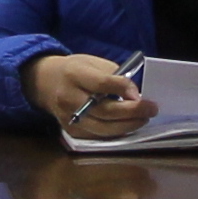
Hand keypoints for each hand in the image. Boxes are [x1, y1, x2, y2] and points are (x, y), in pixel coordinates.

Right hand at [33, 54, 149, 135]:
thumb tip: (134, 95)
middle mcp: (68, 98)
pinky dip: (116, 132)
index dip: (122, 88)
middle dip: (132, 111)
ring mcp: (68, 118)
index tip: (140, 93)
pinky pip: (98, 136)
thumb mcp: (92, 62)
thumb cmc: (75, 70)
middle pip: (104, 110)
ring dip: (128, 125)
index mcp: (73, 74)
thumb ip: (113, 76)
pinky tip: (128, 125)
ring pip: (103, 128)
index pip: (101, 83)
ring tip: (144, 119)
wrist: (45, 83)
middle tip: (152, 109)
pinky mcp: (71, 131)